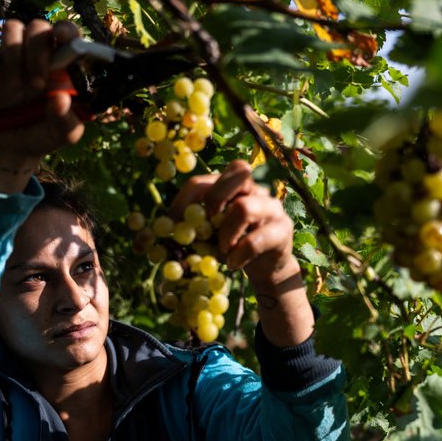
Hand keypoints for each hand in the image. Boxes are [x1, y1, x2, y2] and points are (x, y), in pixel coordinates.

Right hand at [0, 20, 84, 190]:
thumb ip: (67, 120)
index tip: (62, 39)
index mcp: (64, 66)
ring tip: (15, 81)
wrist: (13, 146)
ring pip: (12, 27)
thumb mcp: (63, 135)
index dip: (66, 31)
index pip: (68, 34)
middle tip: (38, 83)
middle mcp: (39, 55)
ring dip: (14, 49)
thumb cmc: (45, 133)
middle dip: (38, 50)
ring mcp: (13, 57)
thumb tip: (61, 99)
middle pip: (38, 27)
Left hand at [171, 161, 299, 290]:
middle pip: (237, 171)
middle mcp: (254, 189)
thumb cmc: (233, 248)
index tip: (174, 224)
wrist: (266, 269)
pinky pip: (256, 239)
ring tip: (222, 251)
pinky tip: (233, 264)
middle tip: (206, 223)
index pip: (203, 181)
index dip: (184, 201)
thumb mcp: (209, 237)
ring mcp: (271, 206)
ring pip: (244, 207)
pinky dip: (239, 254)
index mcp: (231, 187)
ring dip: (226, 233)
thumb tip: (158, 234)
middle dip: (214, 197)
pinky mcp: (283, 229)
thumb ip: (191, 230)